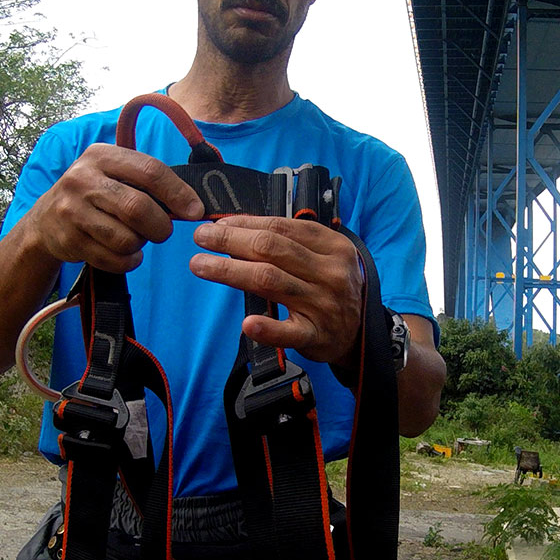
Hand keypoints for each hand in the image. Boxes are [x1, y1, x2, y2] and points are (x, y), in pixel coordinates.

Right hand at [21, 144, 204, 272]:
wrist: (44, 221)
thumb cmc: (94, 195)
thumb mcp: (112, 173)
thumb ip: (146, 180)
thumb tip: (193, 204)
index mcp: (101, 155)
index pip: (150, 171)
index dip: (178, 193)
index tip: (195, 211)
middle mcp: (82, 179)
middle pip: (138, 208)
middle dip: (160, 226)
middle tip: (162, 231)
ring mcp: (72, 211)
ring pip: (127, 238)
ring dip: (141, 244)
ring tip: (134, 238)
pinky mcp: (69, 240)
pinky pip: (114, 259)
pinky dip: (128, 261)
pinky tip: (124, 253)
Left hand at [188, 216, 363, 363]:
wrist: (359, 333)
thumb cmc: (331, 288)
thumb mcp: (323, 257)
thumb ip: (290, 244)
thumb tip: (237, 229)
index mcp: (333, 247)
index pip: (282, 228)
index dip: (246, 223)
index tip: (218, 224)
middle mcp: (329, 273)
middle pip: (271, 250)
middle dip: (231, 240)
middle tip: (201, 238)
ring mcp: (323, 305)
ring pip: (270, 281)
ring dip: (229, 271)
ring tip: (201, 265)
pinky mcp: (316, 336)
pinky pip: (288, 332)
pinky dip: (267, 328)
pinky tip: (247, 323)